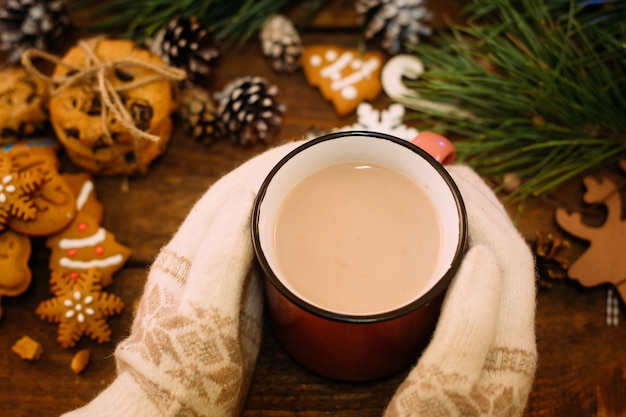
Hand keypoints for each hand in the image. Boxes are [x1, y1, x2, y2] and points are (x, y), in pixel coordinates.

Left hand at [63, 140, 302, 416]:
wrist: (170, 410)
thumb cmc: (183, 370)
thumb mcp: (206, 313)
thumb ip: (222, 256)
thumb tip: (248, 198)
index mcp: (188, 253)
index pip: (228, 192)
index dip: (263, 164)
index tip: (301, 148)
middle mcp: (198, 254)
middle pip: (236, 196)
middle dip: (272, 168)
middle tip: (315, 156)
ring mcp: (212, 271)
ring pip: (244, 216)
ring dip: (274, 189)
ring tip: (310, 176)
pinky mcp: (227, 292)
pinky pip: (253, 245)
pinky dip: (275, 223)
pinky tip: (298, 224)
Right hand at [383, 165, 537, 415]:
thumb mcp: (444, 393)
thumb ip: (470, 328)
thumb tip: (482, 255)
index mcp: (509, 341)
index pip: (510, 254)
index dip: (483, 207)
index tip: (445, 175)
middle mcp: (506, 335)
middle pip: (503, 252)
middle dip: (476, 204)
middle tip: (435, 174)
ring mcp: (486, 340)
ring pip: (487, 266)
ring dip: (466, 223)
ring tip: (431, 198)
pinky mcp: (463, 346)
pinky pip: (466, 285)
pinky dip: (450, 253)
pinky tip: (421, 251)